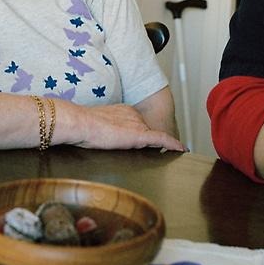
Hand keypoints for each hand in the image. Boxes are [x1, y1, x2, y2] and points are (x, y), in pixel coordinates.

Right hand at [59, 101, 185, 151]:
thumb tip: (103, 136)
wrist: (82, 124)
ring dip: (163, 146)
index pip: (137, 123)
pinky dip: (172, 144)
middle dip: (152, 142)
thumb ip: (106, 129)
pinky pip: (162, 140)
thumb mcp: (97, 125)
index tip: (147, 139)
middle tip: (163, 151)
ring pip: (154, 137)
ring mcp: (138, 124)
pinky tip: (181, 149)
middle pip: (147, 131)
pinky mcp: (140, 135)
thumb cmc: (83, 126)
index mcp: (124, 111)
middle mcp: (134, 115)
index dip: (143, 132)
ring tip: (173, 153)